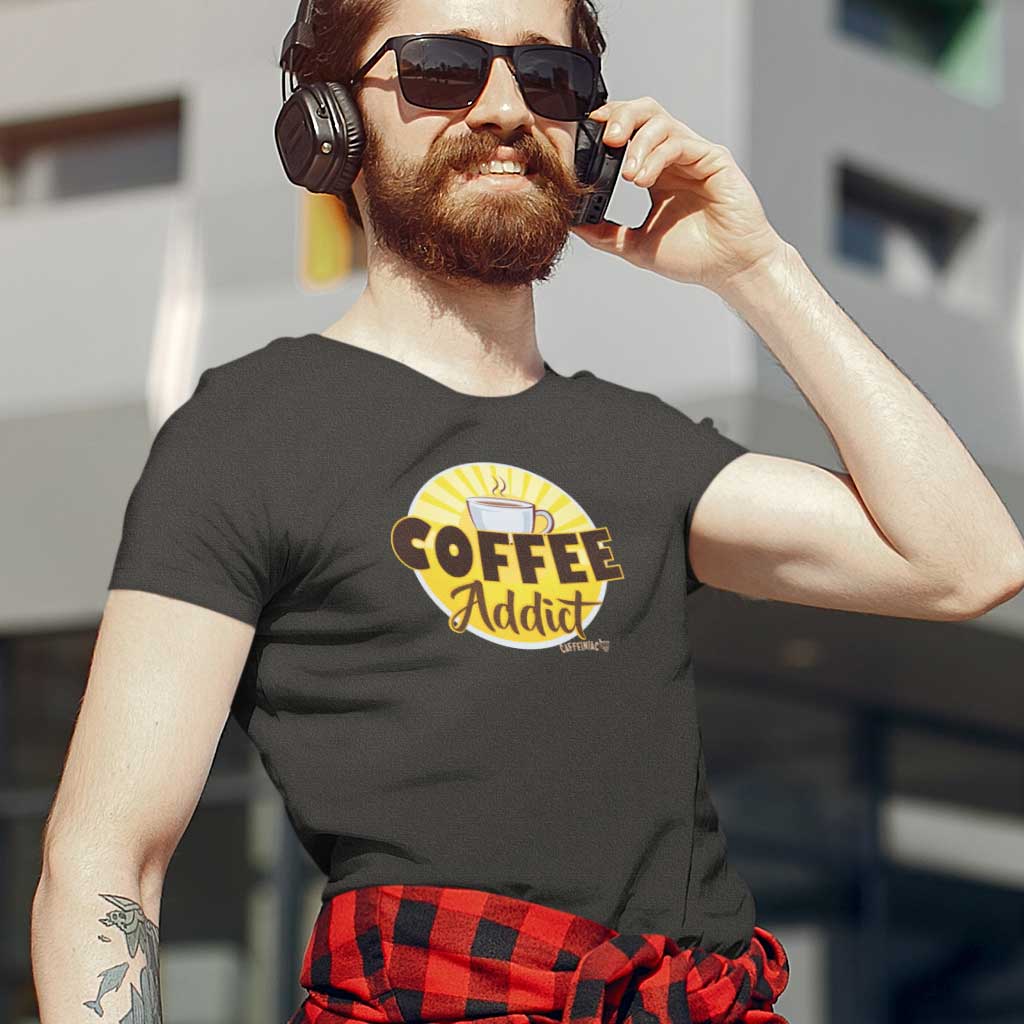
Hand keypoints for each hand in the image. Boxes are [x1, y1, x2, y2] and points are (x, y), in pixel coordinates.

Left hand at [570, 96, 787, 293]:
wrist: (730, 269)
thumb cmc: (693, 257)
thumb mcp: (635, 246)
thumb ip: (604, 233)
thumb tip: (570, 224)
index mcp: (655, 171)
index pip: (627, 132)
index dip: (604, 127)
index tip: (582, 138)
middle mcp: (674, 157)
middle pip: (643, 112)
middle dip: (619, 117)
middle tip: (605, 140)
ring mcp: (694, 154)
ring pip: (660, 120)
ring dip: (637, 142)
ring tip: (627, 175)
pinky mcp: (713, 158)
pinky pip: (680, 142)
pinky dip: (656, 156)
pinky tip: (642, 179)